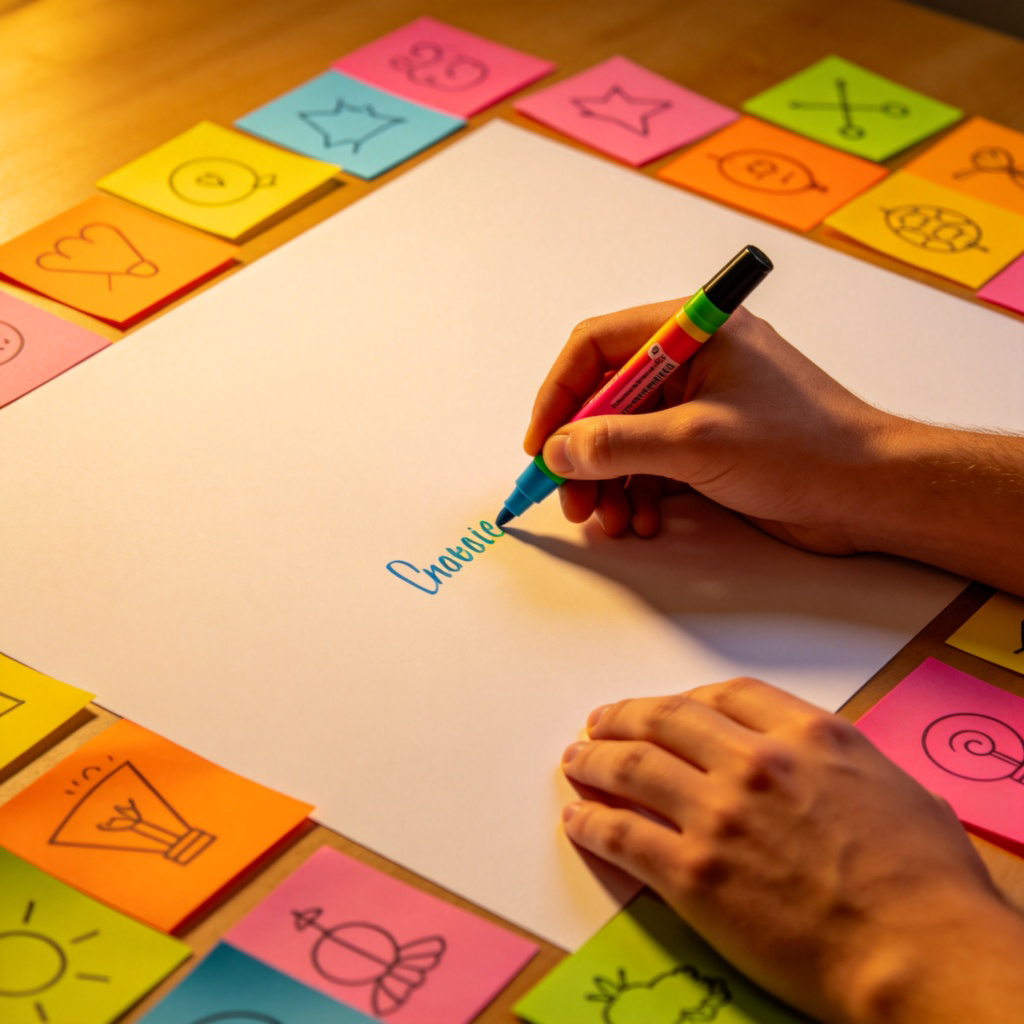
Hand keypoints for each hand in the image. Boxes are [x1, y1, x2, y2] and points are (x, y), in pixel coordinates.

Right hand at [524, 301, 893, 549]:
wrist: (871, 493)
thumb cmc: (805, 449)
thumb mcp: (698, 442)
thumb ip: (618, 443)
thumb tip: (560, 451)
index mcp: (694, 331)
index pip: (598, 346)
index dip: (561, 395)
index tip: (542, 443)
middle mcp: (693, 361)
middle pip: (607, 399)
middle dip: (584, 452)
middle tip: (571, 497)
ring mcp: (702, 404)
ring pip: (627, 437)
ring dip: (609, 481)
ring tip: (609, 519)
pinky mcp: (711, 444)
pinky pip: (654, 462)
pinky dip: (640, 492)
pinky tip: (644, 520)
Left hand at [561, 679, 1023, 1023]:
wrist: (918, 953)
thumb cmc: (929, 883)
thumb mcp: (898, 789)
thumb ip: (846, 764)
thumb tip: (829, 768)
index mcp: (808, 735)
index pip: (727, 695)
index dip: (686, 698)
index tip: (666, 707)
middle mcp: (754, 762)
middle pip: (667, 720)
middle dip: (624, 717)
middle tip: (599, 722)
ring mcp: (718, 814)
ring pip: (633, 767)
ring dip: (595, 760)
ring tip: (576, 759)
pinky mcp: (693, 873)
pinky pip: (624, 835)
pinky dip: (593, 821)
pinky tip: (579, 817)